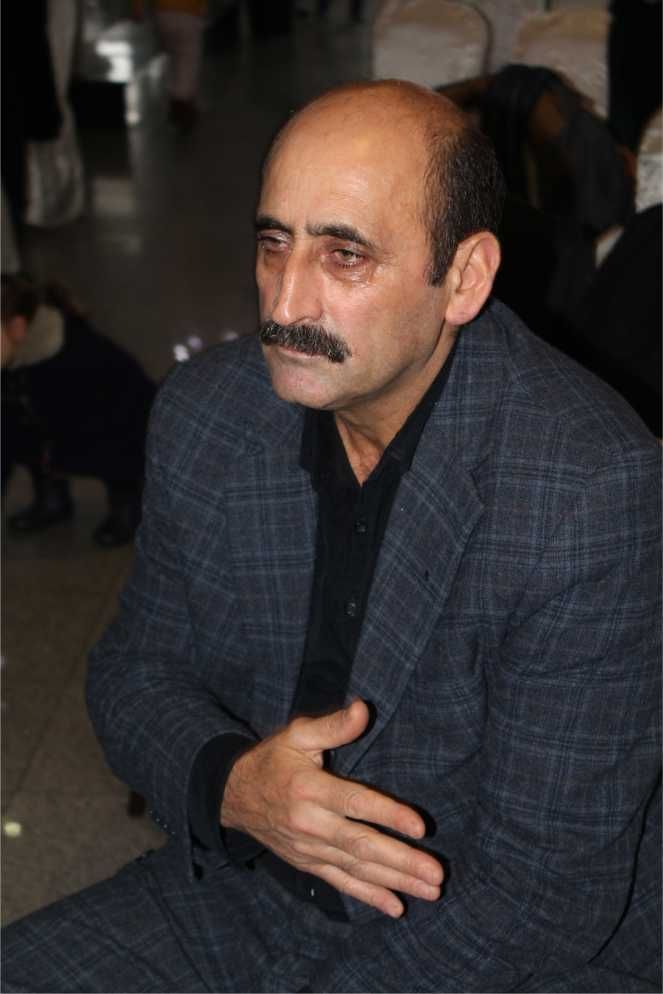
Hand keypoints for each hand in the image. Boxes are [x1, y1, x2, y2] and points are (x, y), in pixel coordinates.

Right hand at [221, 699, 442, 916]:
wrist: (233, 796)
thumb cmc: (273, 759)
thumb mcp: (297, 734)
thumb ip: (332, 726)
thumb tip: (364, 709)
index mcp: (310, 789)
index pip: (355, 803)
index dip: (389, 815)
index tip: (421, 827)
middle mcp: (310, 823)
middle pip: (361, 845)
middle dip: (402, 861)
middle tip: (437, 874)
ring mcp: (309, 848)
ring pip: (357, 868)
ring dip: (395, 881)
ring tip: (430, 891)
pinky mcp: (308, 864)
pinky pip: (341, 883)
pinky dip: (369, 896)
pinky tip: (397, 906)